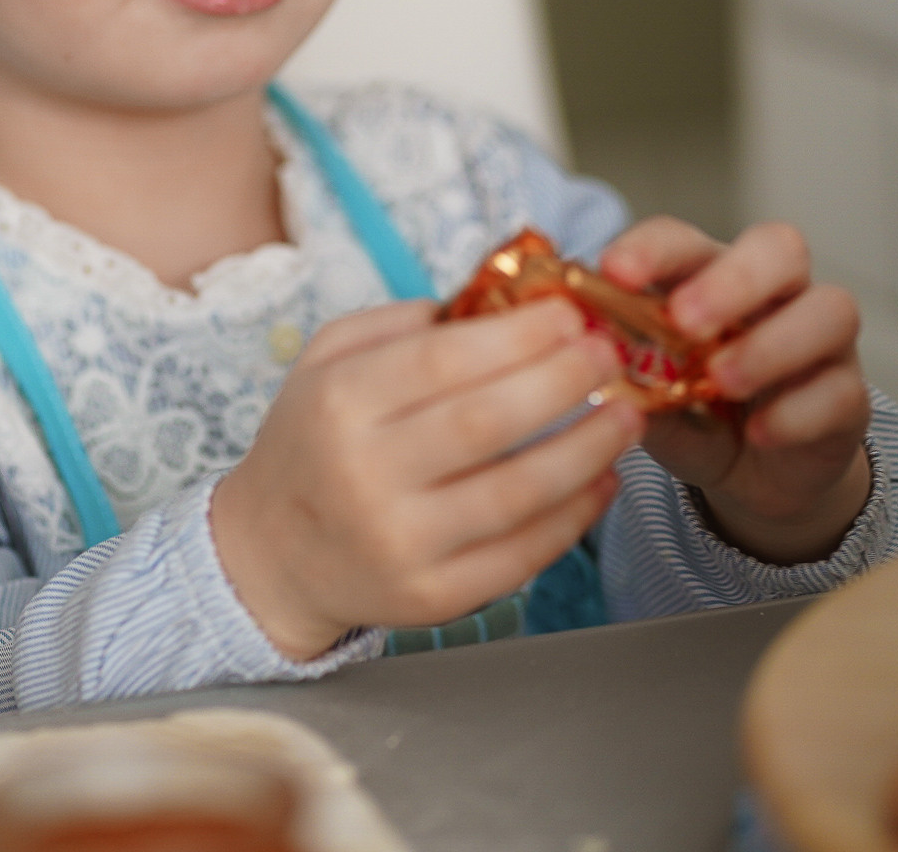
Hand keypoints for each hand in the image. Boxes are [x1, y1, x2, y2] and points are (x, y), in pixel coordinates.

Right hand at [210, 297, 644, 659]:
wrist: (271, 555)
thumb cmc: (312, 443)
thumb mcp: (327, 362)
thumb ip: (402, 324)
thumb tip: (500, 300)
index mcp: (339, 403)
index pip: (443, 359)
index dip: (518, 334)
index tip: (569, 313)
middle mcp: (365, 474)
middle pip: (488, 420)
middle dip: (565, 380)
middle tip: (609, 355)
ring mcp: (401, 542)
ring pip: (519, 491)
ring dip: (588, 448)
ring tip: (626, 416)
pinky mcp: (432, 597)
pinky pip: (521, 554)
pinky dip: (574, 515)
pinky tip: (600, 480)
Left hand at [596, 218, 872, 564]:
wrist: (756, 477)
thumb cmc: (695, 415)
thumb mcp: (648, 400)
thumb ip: (624, 376)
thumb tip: (581, 355)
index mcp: (709, 278)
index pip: (685, 240)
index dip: (652, 248)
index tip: (615, 270)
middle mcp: (774, 296)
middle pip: (778, 248)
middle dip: (731, 278)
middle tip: (685, 319)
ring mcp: (822, 344)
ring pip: (828, 310)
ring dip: (771, 344)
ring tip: (723, 381)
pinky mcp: (850, 399)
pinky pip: (842, 391)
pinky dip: (798, 411)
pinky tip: (759, 433)